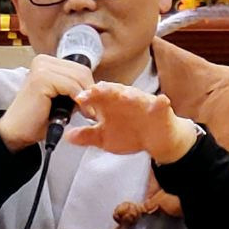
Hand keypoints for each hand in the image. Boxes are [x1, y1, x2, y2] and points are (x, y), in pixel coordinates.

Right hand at [0, 54, 93, 150]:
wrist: (17, 133)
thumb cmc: (38, 119)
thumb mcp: (61, 100)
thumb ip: (75, 90)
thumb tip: (96, 90)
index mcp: (47, 63)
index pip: (79, 68)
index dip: (89, 86)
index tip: (93, 104)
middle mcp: (42, 61)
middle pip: (81, 70)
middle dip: (90, 91)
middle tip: (93, 111)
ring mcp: (41, 68)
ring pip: (78, 77)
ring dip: (86, 97)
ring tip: (88, 114)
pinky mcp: (41, 79)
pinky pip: (71, 86)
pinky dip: (79, 99)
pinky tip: (82, 111)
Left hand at [68, 83, 198, 162]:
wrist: (156, 139)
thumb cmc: (131, 133)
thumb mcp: (104, 138)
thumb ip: (87, 136)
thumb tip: (67, 136)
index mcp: (110, 103)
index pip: (96, 96)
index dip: (87, 96)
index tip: (78, 99)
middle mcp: (125, 99)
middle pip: (114, 91)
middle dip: (106, 90)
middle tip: (96, 90)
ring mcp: (143, 103)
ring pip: (136, 95)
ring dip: (131, 94)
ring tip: (126, 96)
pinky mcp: (160, 110)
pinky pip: (161, 105)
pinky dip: (161, 103)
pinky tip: (161, 102)